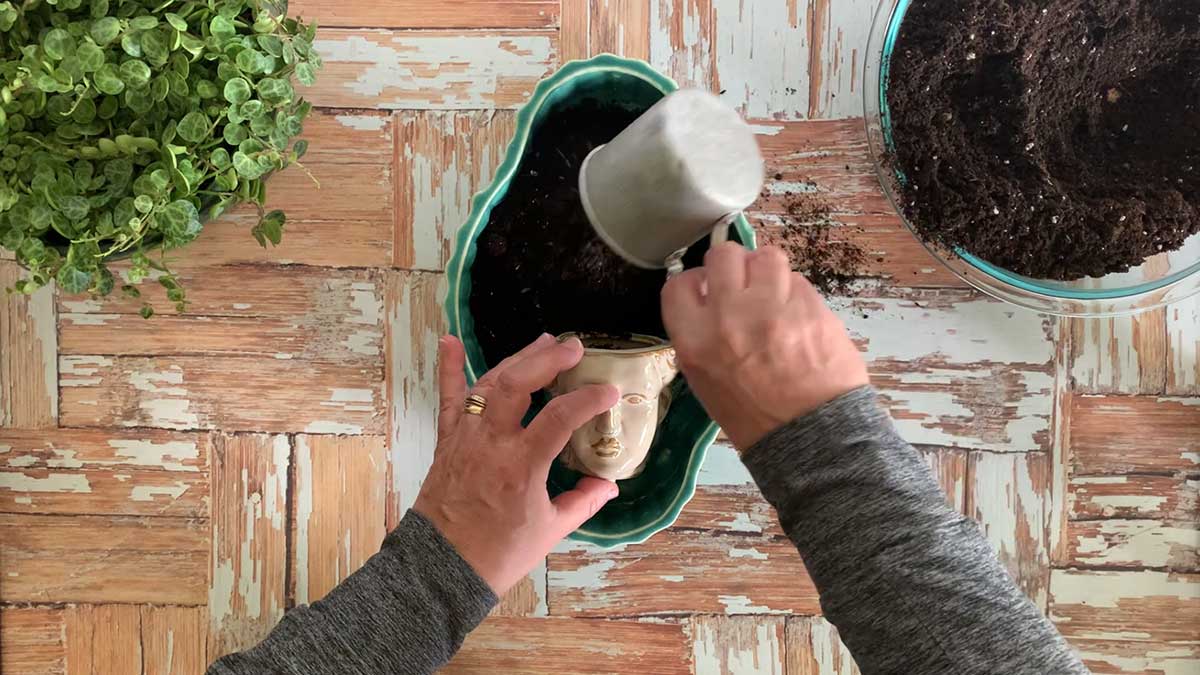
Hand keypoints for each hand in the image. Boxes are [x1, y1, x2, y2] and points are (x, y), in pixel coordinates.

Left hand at [413, 334, 620, 595]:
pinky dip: (449, 368)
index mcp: (521, 466)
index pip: (560, 417)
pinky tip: (449, 339)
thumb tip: (608, 485)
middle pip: (519, 384)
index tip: (610, 393)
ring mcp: (466, 437)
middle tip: (575, 348)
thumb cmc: (499, 553)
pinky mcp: (448, 440)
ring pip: (490, 383)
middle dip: (549, 359)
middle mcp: (491, 442)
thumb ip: (583, 502)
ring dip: (518, 358)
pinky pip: (448, 398)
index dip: (588, 399)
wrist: (443, 567)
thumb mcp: (551, 530)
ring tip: (543, 342)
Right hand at [661, 243, 868, 450]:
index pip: (679, 284)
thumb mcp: (706, 382)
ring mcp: (771, 307)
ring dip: (767, 269)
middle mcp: (728, 317)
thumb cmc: (755, 417)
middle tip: (744, 283)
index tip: (707, 288)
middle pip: (723, 256)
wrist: (810, 435)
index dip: (695, 281)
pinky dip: (795, 290)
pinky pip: (797, 278)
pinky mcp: (809, 306)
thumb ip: (702, 337)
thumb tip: (711, 301)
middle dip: (733, 265)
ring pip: (765, 255)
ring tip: (774, 290)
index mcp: (695, 342)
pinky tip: (797, 311)